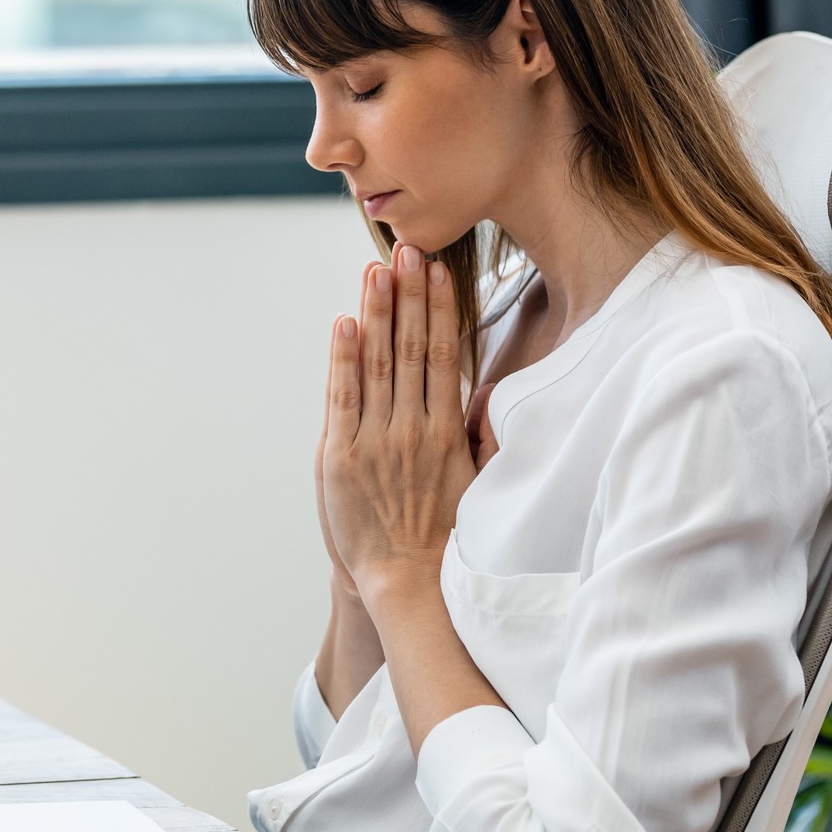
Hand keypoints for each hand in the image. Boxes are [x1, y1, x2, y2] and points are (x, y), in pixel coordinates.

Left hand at [321, 242, 479, 600]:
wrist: (408, 582)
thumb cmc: (442, 533)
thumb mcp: (475, 481)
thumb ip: (479, 435)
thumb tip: (490, 395)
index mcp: (448, 431)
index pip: (444, 355)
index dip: (440, 310)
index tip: (439, 272)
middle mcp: (413, 429)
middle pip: (410, 348)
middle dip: (409, 295)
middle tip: (408, 249)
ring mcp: (376, 440)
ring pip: (377, 363)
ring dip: (376, 312)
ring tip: (377, 270)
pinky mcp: (341, 456)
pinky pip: (343, 397)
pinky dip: (343, 358)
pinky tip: (345, 323)